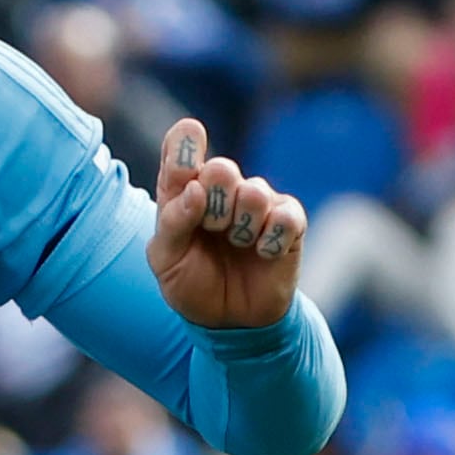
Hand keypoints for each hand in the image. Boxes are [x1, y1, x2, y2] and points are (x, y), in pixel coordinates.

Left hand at [146, 116, 307, 331]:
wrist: (229, 320)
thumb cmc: (191, 283)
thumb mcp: (165, 260)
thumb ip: (172, 222)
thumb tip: (196, 189)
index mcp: (183, 190)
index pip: (180, 151)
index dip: (185, 143)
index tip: (190, 134)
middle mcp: (221, 189)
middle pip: (221, 168)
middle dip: (214, 204)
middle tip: (212, 229)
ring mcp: (257, 201)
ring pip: (254, 193)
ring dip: (241, 228)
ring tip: (237, 246)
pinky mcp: (289, 220)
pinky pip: (285, 217)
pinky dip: (271, 240)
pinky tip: (262, 253)